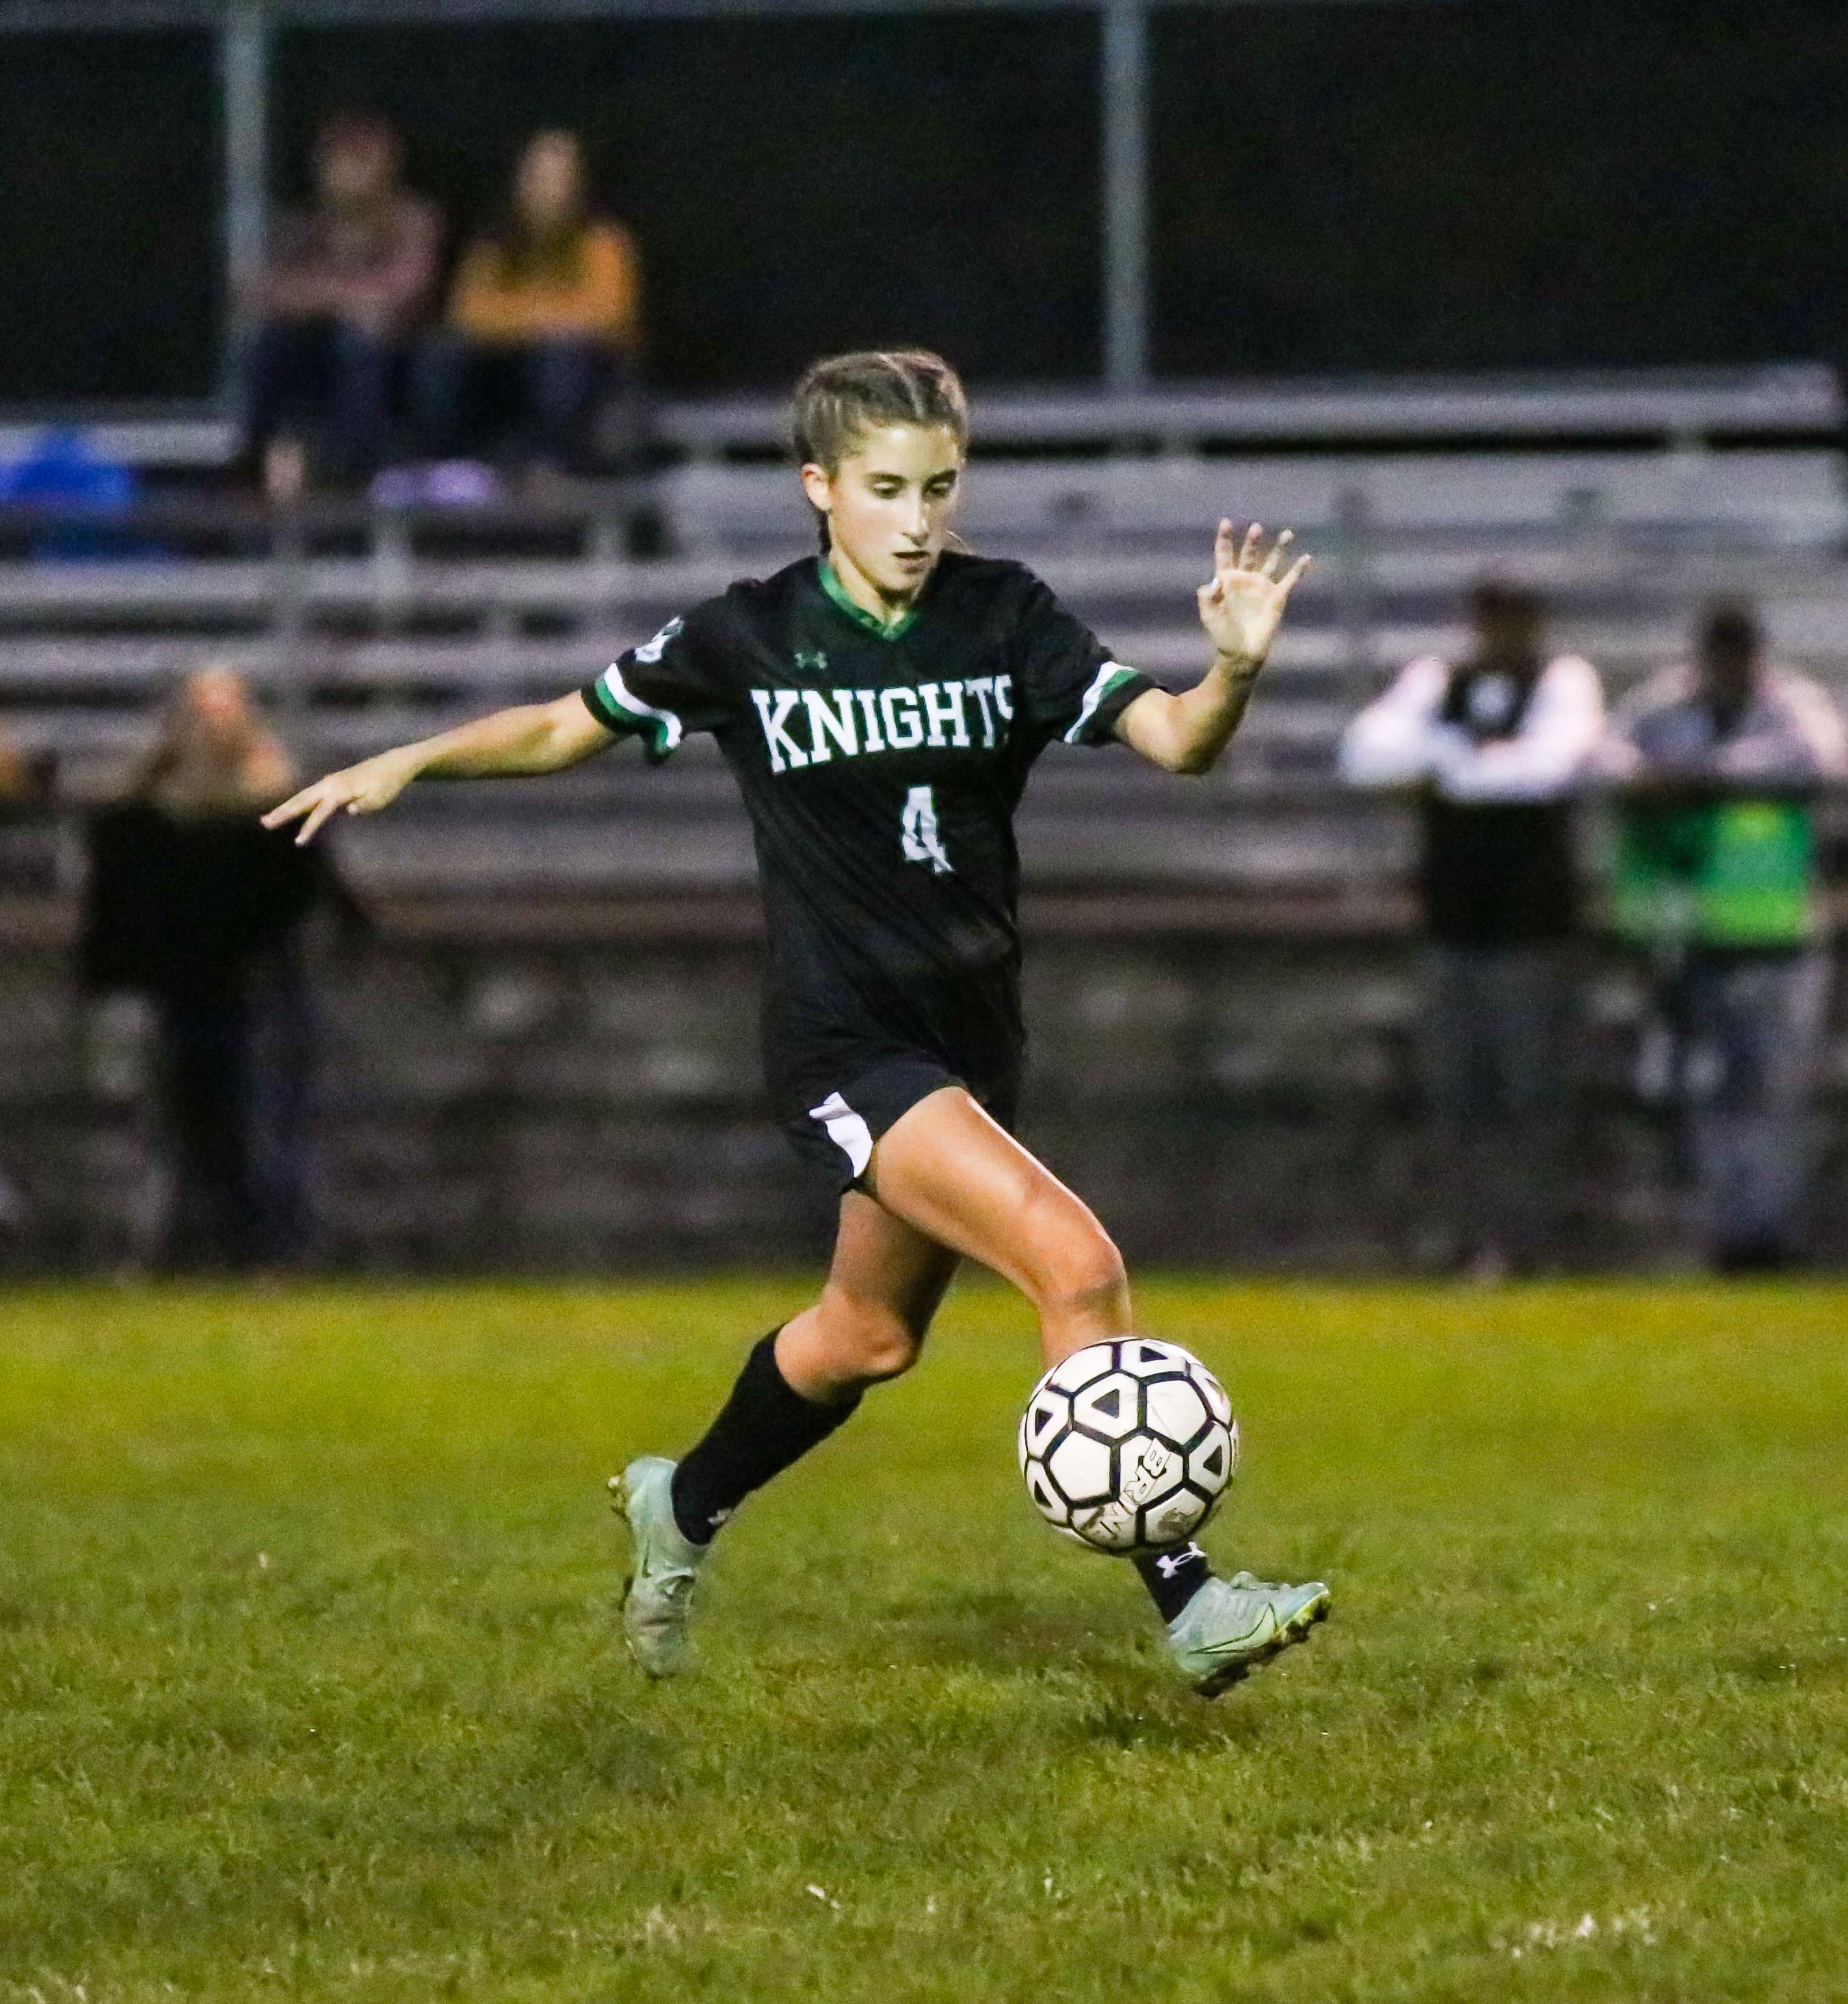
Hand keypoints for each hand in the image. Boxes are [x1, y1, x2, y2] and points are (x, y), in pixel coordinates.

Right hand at [261, 750, 418, 845]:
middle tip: (264, 823)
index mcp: (341, 790)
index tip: (298, 842)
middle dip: (282, 812)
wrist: (392, 764)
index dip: (309, 827)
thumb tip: (351, 811)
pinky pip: (310, 795)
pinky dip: (296, 803)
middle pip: (301, 800)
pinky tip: (288, 812)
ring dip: (285, 807)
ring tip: (267, 820)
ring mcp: (329, 782)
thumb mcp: (381, 798)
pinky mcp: (331, 783)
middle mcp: (330, 784)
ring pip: (302, 796)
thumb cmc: (387, 784)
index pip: (321, 811)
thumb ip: (366, 806)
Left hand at [1197, 520, 1311, 665]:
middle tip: (1256, 527)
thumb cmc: (1222, 634)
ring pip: (1272, 562)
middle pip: (1249, 554)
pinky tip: (1307, 558)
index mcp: (1227, 581)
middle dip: (1252, 541)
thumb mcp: (1208, 615)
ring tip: (1287, 532)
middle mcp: (1246, 579)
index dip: (1224, 539)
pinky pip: (1289, 580)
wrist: (1241, 653)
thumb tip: (1214, 580)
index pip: (1224, 555)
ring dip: (1279, 547)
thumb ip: (1207, 596)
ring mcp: (1262, 587)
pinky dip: (1298, 570)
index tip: (1226, 522)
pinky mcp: (1277, 597)